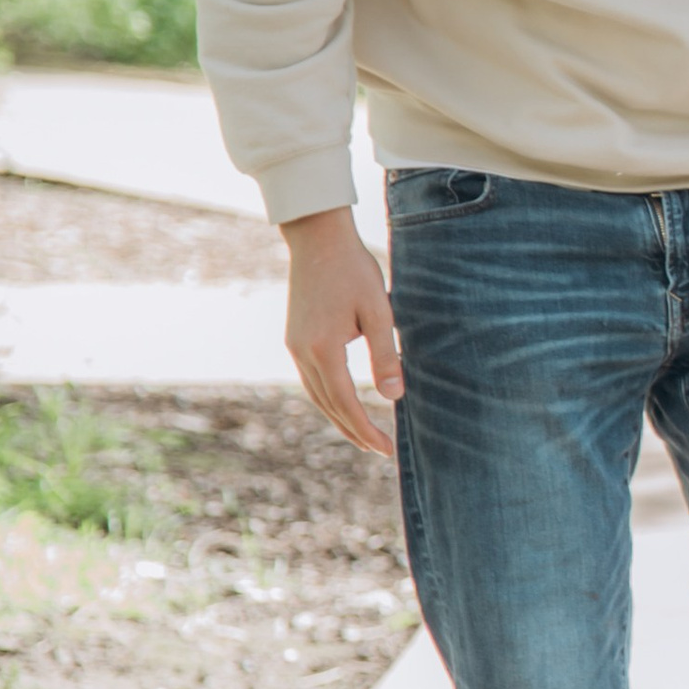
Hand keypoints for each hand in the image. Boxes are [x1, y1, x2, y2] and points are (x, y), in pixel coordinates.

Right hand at [282, 206, 402, 457]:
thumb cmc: (354, 270)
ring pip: (317, 396)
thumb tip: (394, 397)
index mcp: (323, 349)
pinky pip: (311, 380)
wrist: (317, 238)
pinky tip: (343, 403)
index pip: (347, 404)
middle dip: (354, 432)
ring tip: (363, 435)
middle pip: (329, 407)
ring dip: (339, 418)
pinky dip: (328, 399)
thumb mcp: (379, 311)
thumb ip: (385, 355)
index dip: (367, 430)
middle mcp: (302, 353)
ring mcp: (294, 346)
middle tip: (380, 451)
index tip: (387, 449)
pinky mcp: (294, 338)